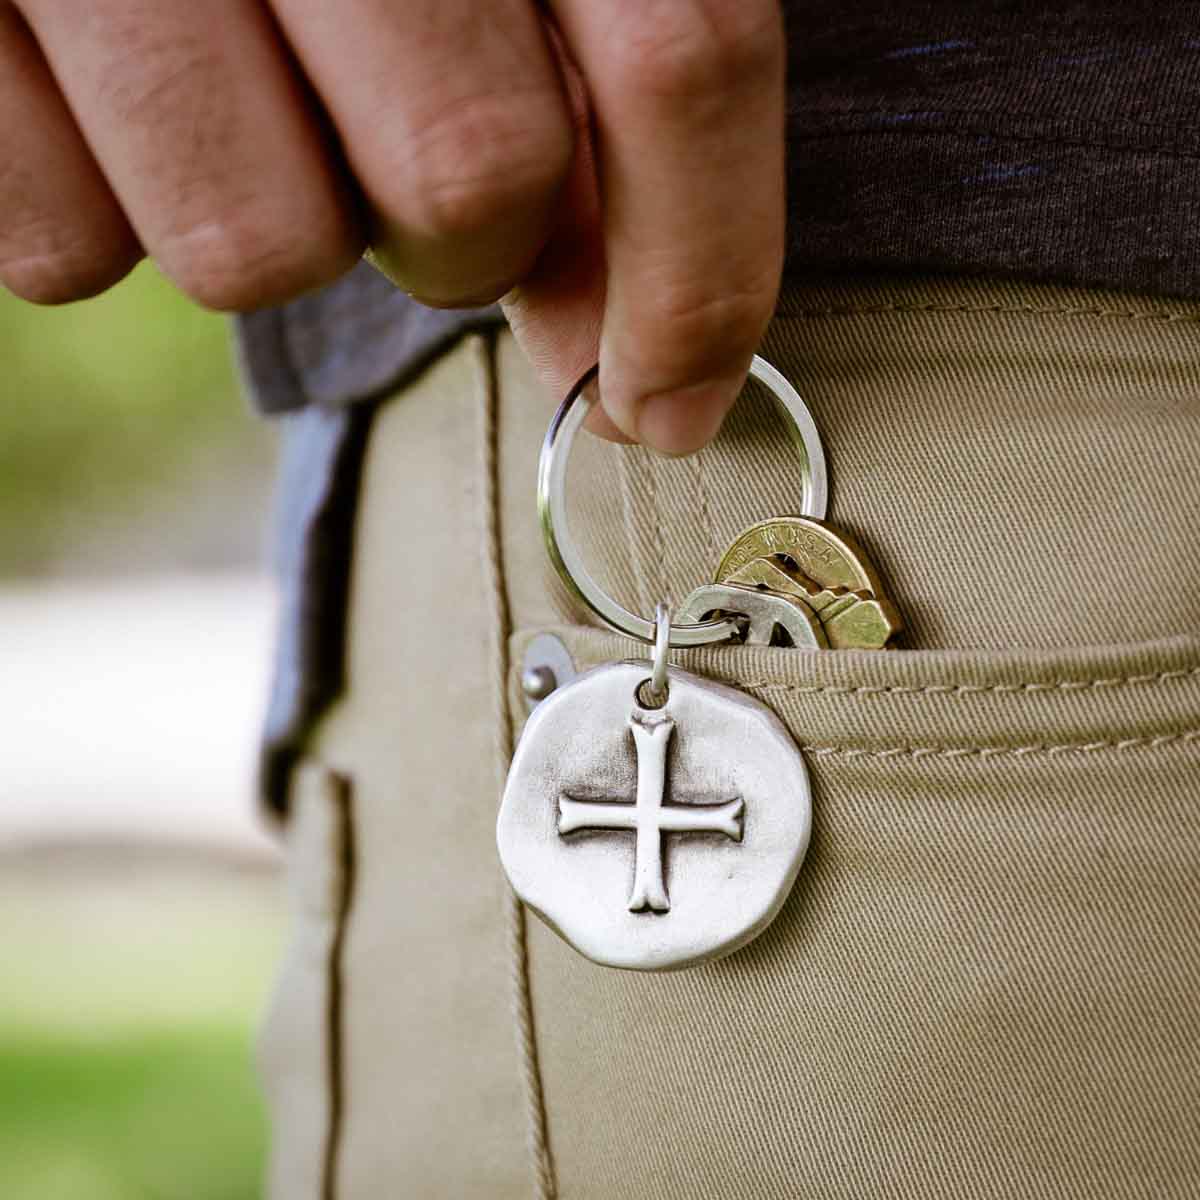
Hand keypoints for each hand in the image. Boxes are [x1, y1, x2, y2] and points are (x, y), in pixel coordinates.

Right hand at [0, 1, 784, 453]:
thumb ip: (585, 80)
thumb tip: (617, 328)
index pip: (680, 59)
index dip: (698, 280)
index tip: (671, 405)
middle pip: (471, 185)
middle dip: (465, 240)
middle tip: (401, 155)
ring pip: (257, 254)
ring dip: (278, 219)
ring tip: (238, 96)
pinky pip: (70, 247)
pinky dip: (101, 206)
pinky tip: (97, 92)